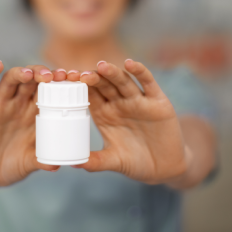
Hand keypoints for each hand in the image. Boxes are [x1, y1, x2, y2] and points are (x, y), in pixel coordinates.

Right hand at [0, 61, 67, 188]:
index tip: (68, 77)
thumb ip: (40, 161)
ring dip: (19, 73)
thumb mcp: (29, 163)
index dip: (57, 82)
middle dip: (40, 73)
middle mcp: (17, 104)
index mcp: (33, 112)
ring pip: (10, 80)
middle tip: (51, 76)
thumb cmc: (13, 165)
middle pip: (30, 80)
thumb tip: (56, 165)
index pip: (47, 90)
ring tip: (29, 74)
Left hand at [66, 59, 192, 185]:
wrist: (164, 167)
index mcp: (104, 113)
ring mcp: (137, 100)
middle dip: (93, 78)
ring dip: (113, 73)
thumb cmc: (135, 162)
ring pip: (123, 81)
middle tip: (81, 74)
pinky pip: (148, 82)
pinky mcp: (157, 100)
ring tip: (102, 66)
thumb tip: (74, 164)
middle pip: (104, 84)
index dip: (79, 87)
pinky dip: (140, 71)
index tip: (66, 83)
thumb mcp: (114, 161)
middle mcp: (119, 103)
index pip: (89, 94)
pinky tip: (130, 64)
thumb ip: (96, 161)